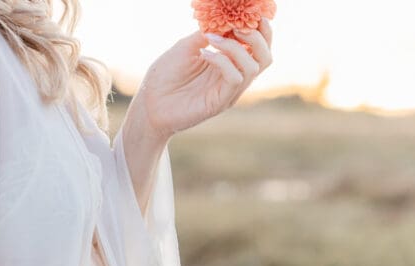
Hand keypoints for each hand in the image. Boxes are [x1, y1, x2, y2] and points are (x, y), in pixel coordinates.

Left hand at [125, 18, 274, 141]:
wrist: (148, 103)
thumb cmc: (165, 75)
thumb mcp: (187, 46)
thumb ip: (208, 33)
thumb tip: (225, 19)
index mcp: (229, 62)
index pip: (258, 45)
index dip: (259, 28)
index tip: (247, 13)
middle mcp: (234, 76)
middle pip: (266, 56)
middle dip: (256, 36)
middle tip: (236, 25)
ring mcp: (228, 91)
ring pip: (253, 67)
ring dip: (235, 46)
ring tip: (211, 39)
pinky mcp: (220, 102)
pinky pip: (235, 78)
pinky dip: (223, 61)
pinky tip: (204, 54)